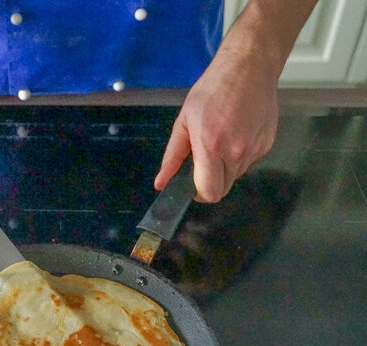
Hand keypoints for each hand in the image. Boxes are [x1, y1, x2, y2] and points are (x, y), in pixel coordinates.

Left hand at [155, 49, 278, 201]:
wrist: (248, 69)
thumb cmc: (212, 91)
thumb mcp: (184, 122)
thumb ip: (172, 157)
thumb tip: (161, 183)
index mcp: (211, 147)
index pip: (209, 192)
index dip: (199, 193)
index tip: (192, 185)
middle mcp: (236, 153)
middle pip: (223, 188)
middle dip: (211, 182)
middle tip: (203, 160)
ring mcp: (255, 149)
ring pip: (236, 175)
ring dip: (225, 168)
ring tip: (221, 139)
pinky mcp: (267, 144)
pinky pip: (249, 161)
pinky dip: (240, 155)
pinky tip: (236, 133)